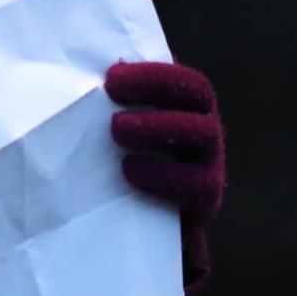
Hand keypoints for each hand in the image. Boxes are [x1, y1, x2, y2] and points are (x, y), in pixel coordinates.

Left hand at [106, 61, 225, 228]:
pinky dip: (161, 174)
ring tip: (117, 129)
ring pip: (203, 135)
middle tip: (111, 90)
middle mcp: (204, 129)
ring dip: (158, 126)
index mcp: (186, 106)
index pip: (184, 78)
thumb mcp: (114, 126)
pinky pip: (195, 186)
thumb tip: (86, 70)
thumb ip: (111, 99)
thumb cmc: (114, 161)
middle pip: (199, 95)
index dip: (152, 73)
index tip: (111, 76)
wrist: (135, 225)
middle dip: (156, 86)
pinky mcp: (203, 202)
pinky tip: (129, 169)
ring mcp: (210, 164)